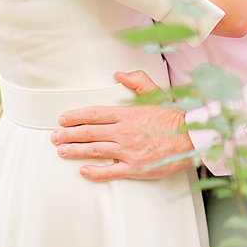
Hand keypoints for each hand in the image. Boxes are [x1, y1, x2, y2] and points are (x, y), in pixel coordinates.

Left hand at [50, 71, 193, 180]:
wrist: (191, 137)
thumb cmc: (172, 117)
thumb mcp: (155, 92)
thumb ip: (137, 81)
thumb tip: (119, 75)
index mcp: (127, 114)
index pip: (94, 114)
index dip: (76, 116)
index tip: (62, 119)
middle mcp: (124, 132)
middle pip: (89, 133)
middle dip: (68, 134)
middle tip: (55, 136)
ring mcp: (128, 151)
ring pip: (94, 151)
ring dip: (75, 151)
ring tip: (61, 151)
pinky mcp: (135, 168)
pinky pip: (110, 172)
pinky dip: (94, 172)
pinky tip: (83, 170)